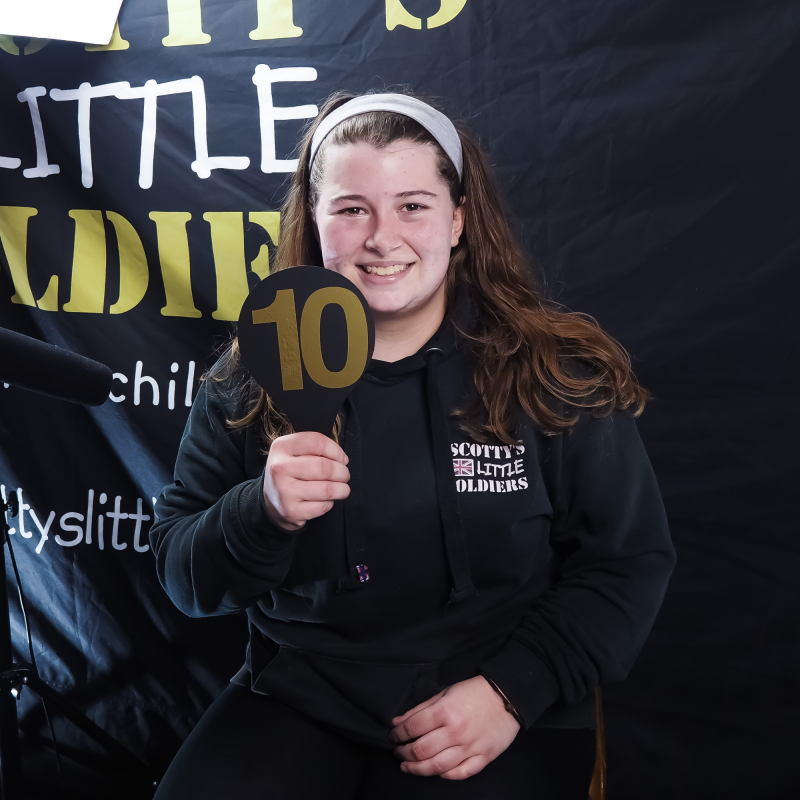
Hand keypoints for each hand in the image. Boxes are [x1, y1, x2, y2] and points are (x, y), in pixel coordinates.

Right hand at [263, 432, 349, 530]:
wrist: (270, 502)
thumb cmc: (289, 474)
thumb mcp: (293, 453)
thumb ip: (315, 449)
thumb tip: (341, 459)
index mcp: (282, 447)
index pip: (317, 442)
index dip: (336, 451)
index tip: (342, 459)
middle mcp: (280, 467)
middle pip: (324, 467)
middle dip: (342, 472)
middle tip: (344, 475)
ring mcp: (284, 490)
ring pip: (327, 489)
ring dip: (341, 489)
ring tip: (342, 489)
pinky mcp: (291, 510)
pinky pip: (322, 506)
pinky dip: (329, 503)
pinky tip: (325, 500)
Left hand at [390, 675, 520, 779]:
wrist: (506, 696)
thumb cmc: (473, 692)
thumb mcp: (444, 693)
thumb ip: (420, 709)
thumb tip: (397, 722)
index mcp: (445, 711)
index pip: (412, 728)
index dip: (398, 734)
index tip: (393, 735)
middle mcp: (456, 732)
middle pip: (421, 750)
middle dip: (403, 752)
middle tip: (397, 751)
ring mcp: (470, 747)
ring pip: (437, 767)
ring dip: (417, 768)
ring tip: (407, 766)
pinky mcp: (483, 757)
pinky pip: (460, 773)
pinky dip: (445, 775)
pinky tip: (435, 771)